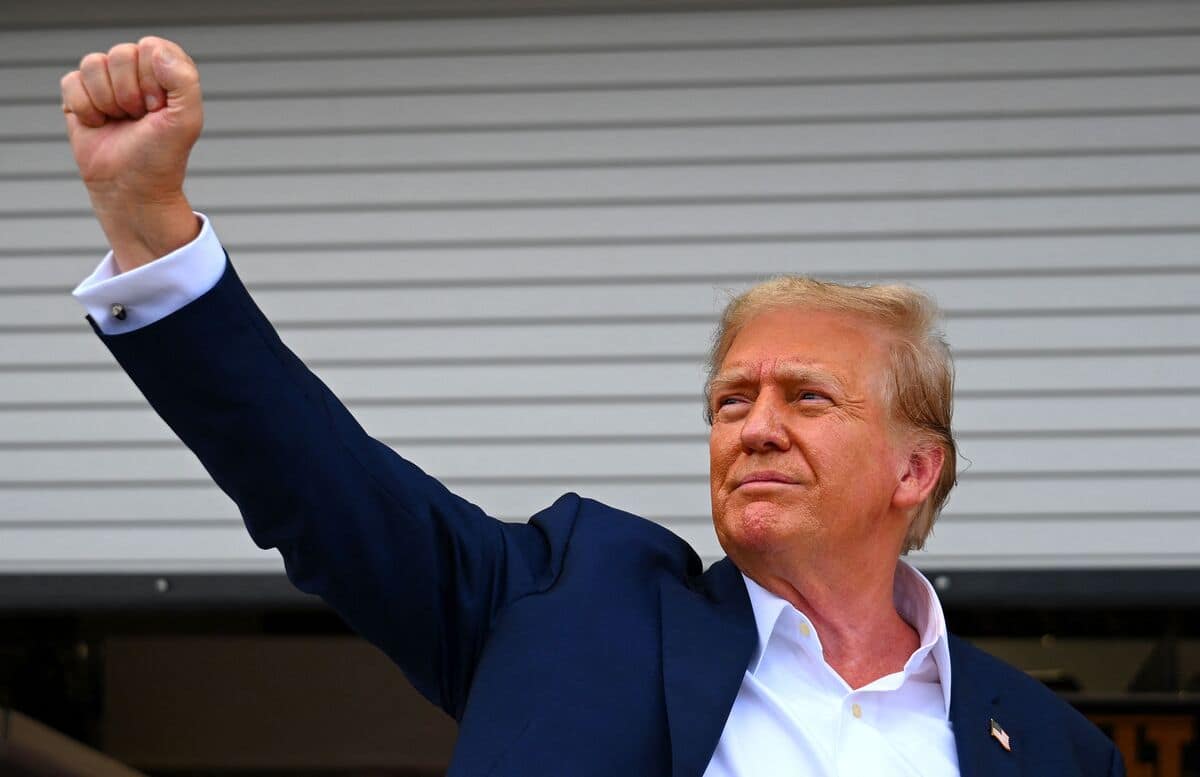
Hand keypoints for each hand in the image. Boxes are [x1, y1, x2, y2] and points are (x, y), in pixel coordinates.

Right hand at [61, 36, 203, 271]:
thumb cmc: (161, 156)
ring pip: (93, 64)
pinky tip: (98, 124)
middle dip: (129, 93)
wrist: (131, 189)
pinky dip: (84, 108)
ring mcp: (107, 82)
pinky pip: (71, 81)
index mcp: (167, 71)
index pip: (151, 48)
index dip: (153, 81)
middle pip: (120, 53)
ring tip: (119, 122)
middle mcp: (137, 72)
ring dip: (107, 101)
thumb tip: (155, 50)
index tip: (159, 110)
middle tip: (138, 119)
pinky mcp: (79, 95)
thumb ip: (184, 81)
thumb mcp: (187, 121)